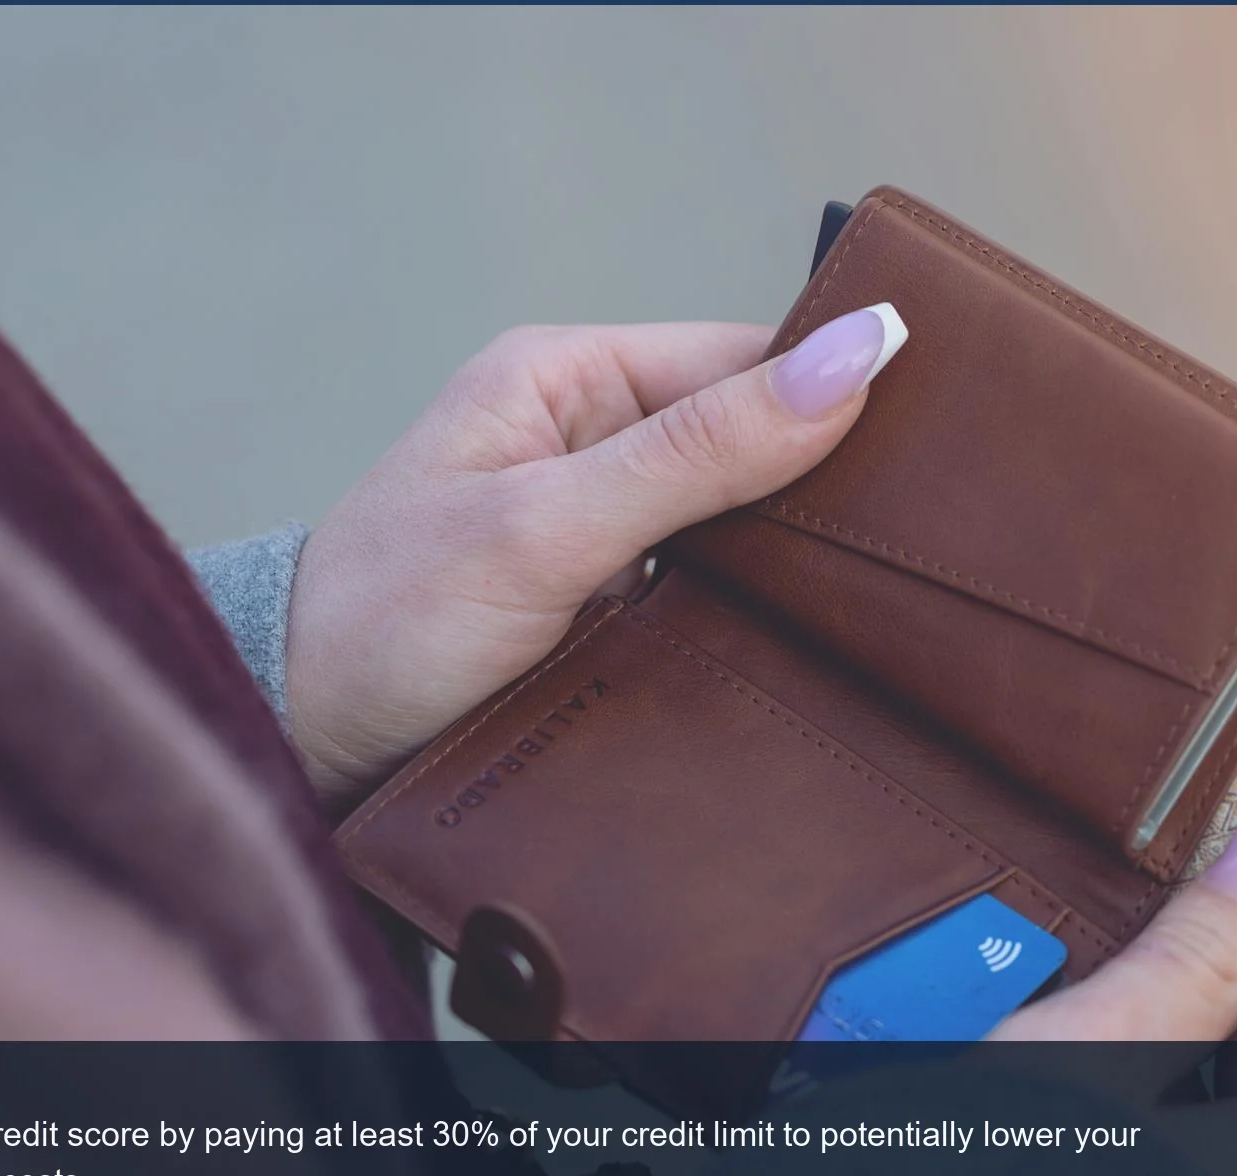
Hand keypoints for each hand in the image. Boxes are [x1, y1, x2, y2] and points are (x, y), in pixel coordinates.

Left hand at [285, 304, 908, 812]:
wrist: (304, 754)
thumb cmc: (384, 621)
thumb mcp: (544, 526)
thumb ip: (695, 452)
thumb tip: (852, 359)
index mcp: (568, 379)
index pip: (742, 360)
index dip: (835, 393)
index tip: (932, 445)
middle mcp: (591, 441)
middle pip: (753, 441)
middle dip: (823, 489)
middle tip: (919, 545)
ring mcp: (606, 531)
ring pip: (743, 527)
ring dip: (794, 565)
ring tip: (883, 602)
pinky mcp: (612, 608)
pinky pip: (714, 595)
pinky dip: (758, 620)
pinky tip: (810, 647)